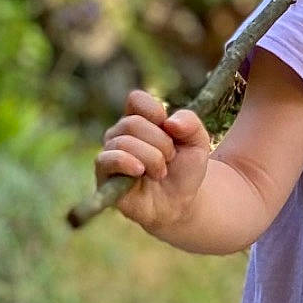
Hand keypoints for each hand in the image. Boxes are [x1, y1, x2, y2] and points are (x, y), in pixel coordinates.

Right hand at [95, 89, 211, 234]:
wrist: (180, 203)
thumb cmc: (185, 171)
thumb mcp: (198, 143)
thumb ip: (191, 123)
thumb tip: (169, 122)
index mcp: (139, 120)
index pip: (136, 99)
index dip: (155, 111)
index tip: (171, 130)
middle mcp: (120, 134)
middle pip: (133, 123)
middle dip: (160, 142)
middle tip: (170, 159)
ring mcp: (110, 153)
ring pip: (123, 142)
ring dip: (152, 158)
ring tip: (161, 173)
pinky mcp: (104, 176)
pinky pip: (106, 159)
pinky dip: (126, 162)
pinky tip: (141, 171)